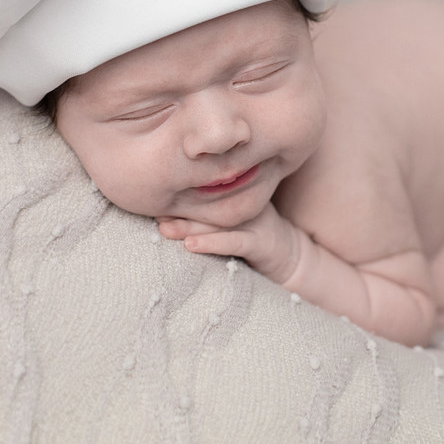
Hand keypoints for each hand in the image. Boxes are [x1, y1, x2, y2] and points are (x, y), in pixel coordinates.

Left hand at [156, 203, 302, 283]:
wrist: (291, 256)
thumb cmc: (252, 235)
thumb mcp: (231, 216)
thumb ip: (207, 206)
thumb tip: (165, 206)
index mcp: (237, 191)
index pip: (205, 186)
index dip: (180, 189)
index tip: (154, 192)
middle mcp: (246, 201)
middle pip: (208, 201)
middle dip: (179, 206)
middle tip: (152, 206)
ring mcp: (255, 220)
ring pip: (217, 222)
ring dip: (188, 225)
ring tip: (164, 227)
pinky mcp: (261, 243)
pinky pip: (234, 242)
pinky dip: (211, 243)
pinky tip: (191, 245)